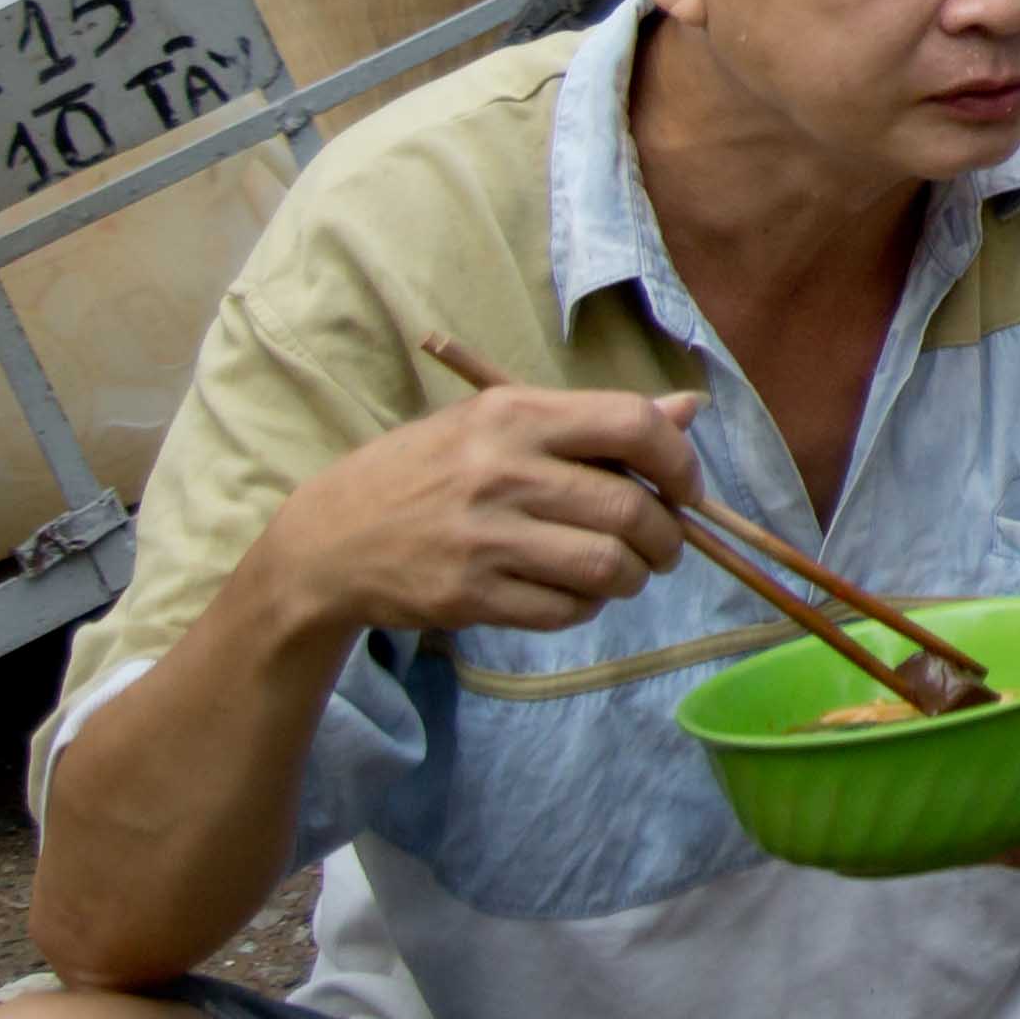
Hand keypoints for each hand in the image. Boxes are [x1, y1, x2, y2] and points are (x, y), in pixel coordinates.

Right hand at [266, 385, 703, 643]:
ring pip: (604, 567)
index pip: (631, 425)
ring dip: (632, 578)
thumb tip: (691, 408)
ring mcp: (482, 538)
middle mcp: (501, 471)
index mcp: (514, 414)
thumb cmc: (428, 470)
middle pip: (628, 509)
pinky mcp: (467, 596)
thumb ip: (594, 420)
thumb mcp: (500, 423)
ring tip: (625, 573)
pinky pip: (563, 610)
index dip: (679, 461)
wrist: (329, 540)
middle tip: (663, 547)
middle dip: (667, 537)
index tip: (686, 488)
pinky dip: (586, 607)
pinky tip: (577, 594)